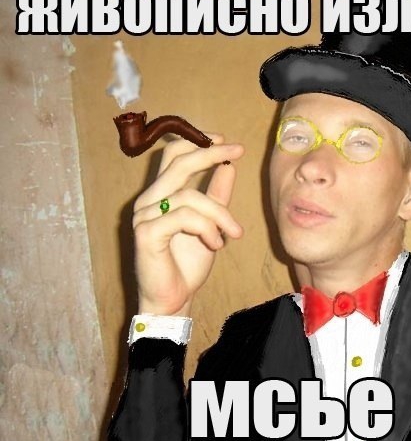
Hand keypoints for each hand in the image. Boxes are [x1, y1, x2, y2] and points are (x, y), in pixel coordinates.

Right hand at [132, 136, 244, 315]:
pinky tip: (216, 244)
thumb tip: (229, 166)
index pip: (173, 155)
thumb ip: (216, 195)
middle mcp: (148, 200)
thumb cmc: (188, 263)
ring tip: (233, 233)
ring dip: (219, 214)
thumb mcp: (211, 224)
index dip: (197, 141)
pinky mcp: (146, 233)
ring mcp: (144, 216)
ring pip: (188, 196)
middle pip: (178, 162)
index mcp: (161, 194)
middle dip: (210, 153)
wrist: (174, 299)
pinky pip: (183, 218)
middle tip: (237, 151)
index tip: (225, 140)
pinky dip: (207, 228)